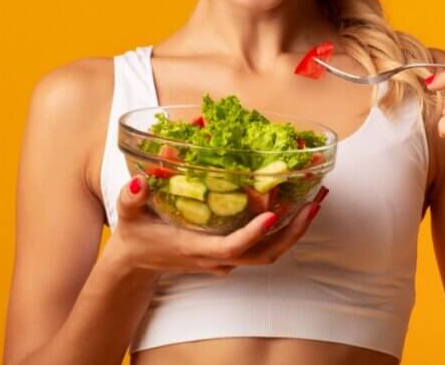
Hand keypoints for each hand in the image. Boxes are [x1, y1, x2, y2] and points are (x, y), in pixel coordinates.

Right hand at [102, 175, 325, 277]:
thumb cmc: (135, 235)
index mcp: (196, 248)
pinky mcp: (231, 253)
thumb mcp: (128, 215)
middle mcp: (217, 257)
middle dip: (293, 231)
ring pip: (269, 252)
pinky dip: (284, 228)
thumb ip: (131, 198)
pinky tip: (296, 204)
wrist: (136, 262)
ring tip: (316, 200)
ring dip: (295, 229)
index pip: (232, 247)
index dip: (253, 234)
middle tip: (315, 203)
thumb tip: (138, 181)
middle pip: (264, 254)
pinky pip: (264, 245)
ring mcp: (226, 258)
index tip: (272, 215)